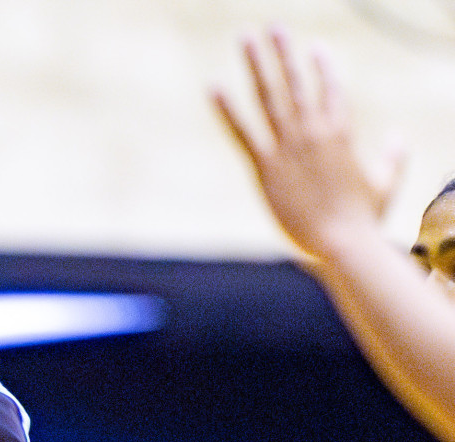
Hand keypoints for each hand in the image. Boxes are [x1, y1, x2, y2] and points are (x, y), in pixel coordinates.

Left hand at [212, 27, 404, 261]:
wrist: (343, 243)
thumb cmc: (364, 219)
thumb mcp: (384, 182)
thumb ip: (392, 156)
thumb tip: (399, 137)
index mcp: (341, 134)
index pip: (332, 90)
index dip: (324, 67)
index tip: (315, 47)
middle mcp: (314, 133)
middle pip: (297, 83)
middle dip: (285, 53)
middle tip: (273, 27)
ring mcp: (290, 147)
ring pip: (270, 96)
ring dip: (257, 65)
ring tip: (245, 39)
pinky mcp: (267, 167)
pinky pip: (243, 132)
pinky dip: (227, 109)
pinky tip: (213, 86)